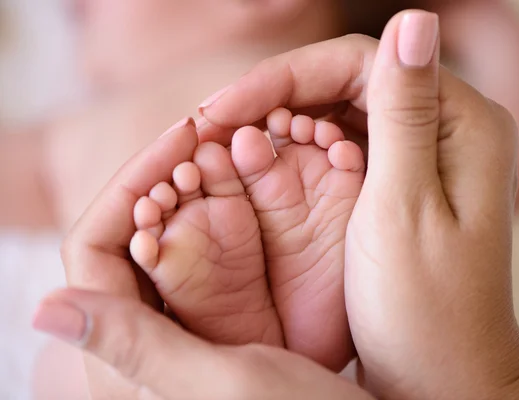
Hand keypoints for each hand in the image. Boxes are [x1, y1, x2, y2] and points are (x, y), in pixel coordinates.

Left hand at [43, 122, 372, 398]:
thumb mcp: (211, 383)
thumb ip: (132, 344)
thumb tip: (41, 309)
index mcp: (130, 352)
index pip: (96, 246)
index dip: (130, 182)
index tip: (180, 139)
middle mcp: (158, 326)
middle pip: (140, 230)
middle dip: (173, 174)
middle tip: (215, 132)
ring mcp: (199, 316)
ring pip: (185, 229)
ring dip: (212, 182)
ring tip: (248, 143)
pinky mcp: (237, 311)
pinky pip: (226, 244)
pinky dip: (245, 204)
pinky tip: (272, 177)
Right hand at [194, 10, 518, 399]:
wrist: (444, 379)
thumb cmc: (428, 310)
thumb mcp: (405, 207)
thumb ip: (404, 112)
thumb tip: (414, 18)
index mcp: (463, 123)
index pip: (361, 63)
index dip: (285, 77)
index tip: (223, 108)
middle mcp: (448, 129)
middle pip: (347, 83)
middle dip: (275, 99)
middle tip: (211, 125)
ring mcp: (423, 156)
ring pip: (339, 112)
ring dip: (280, 123)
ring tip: (223, 144)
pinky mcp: (401, 183)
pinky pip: (342, 147)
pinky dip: (298, 153)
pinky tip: (260, 163)